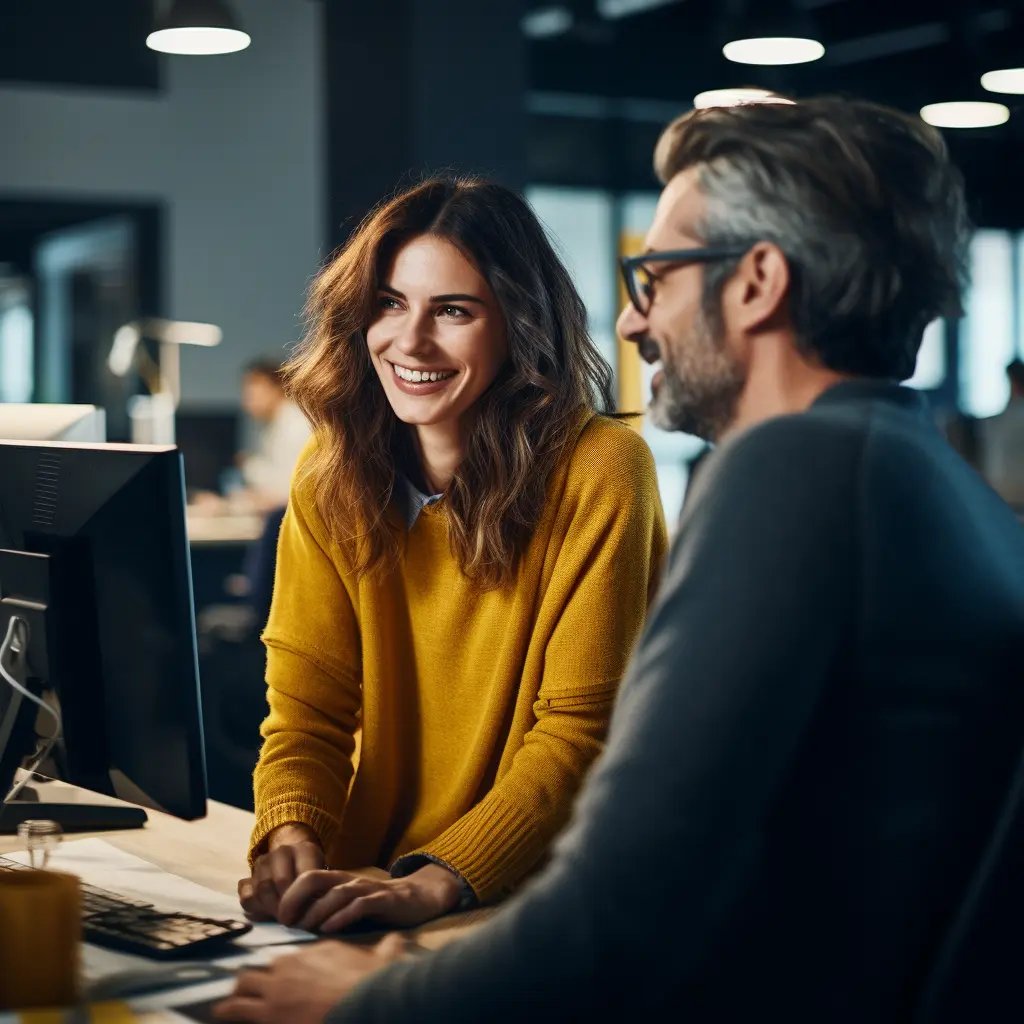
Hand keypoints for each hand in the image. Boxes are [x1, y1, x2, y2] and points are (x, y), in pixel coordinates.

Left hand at [213, 935, 406, 1023]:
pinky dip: (229, 1013)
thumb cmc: (372, 983)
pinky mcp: (268, 1011)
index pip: (286, 958)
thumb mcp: (382, 960)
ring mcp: (277, 987)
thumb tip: (399, 940)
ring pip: (241, 985)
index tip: (274, 980)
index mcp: (313, 952)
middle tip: (240, 995)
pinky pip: (238, 1010)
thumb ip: (387, 949)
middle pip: (258, 969)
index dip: (278, 971)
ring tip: (222, 1008)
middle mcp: (291, 964)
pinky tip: (220, 1014)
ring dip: (232, 998)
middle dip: (248, 982)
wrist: (363, 1002)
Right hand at [239, 824, 324, 921]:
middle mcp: (283, 851)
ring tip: (282, 917)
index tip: (306, 915)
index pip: (304, 876)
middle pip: (281, 881)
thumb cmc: (315, 880)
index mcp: (306, 850)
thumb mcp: (324, 880)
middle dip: (288, 905)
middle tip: (293, 919)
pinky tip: (268, 913)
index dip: (305, 899)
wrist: (295, 867)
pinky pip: (247, 898)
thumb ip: (321, 892)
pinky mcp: (247, 879)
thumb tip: (316, 910)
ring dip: (272, 908)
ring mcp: (263, 863)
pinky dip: (256, 909)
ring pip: (262, 889)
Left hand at [276, 864, 462, 932]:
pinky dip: (342, 917)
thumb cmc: (378, 905)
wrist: (419, 897)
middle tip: (285, 921)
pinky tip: (330, 929)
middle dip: (295, 898)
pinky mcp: (384, 900)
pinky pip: (360, 905)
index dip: (289, 895)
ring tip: (305, 928)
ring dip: (316, 911)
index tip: (279, 917)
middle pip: (314, 879)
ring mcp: (367, 889)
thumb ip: (327, 908)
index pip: (306, 878)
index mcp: (339, 881)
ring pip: (335, 894)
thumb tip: (296, 923)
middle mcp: (350, 881)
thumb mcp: (349, 904)